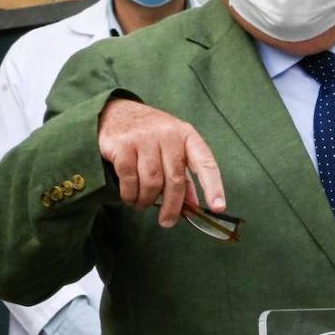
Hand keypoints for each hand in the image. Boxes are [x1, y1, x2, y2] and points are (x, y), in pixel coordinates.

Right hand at [97, 99, 225, 226]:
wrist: (117, 112)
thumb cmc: (151, 136)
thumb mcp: (173, 148)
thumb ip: (184, 176)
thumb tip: (194, 206)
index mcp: (187, 135)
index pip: (205, 163)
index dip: (213, 186)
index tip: (218, 208)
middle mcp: (168, 135)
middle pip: (175, 180)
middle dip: (172, 207)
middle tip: (167, 222)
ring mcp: (144, 139)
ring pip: (152, 183)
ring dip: (147, 201)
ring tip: (143, 204)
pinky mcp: (122, 145)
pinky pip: (130, 180)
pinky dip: (130, 195)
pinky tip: (130, 197)